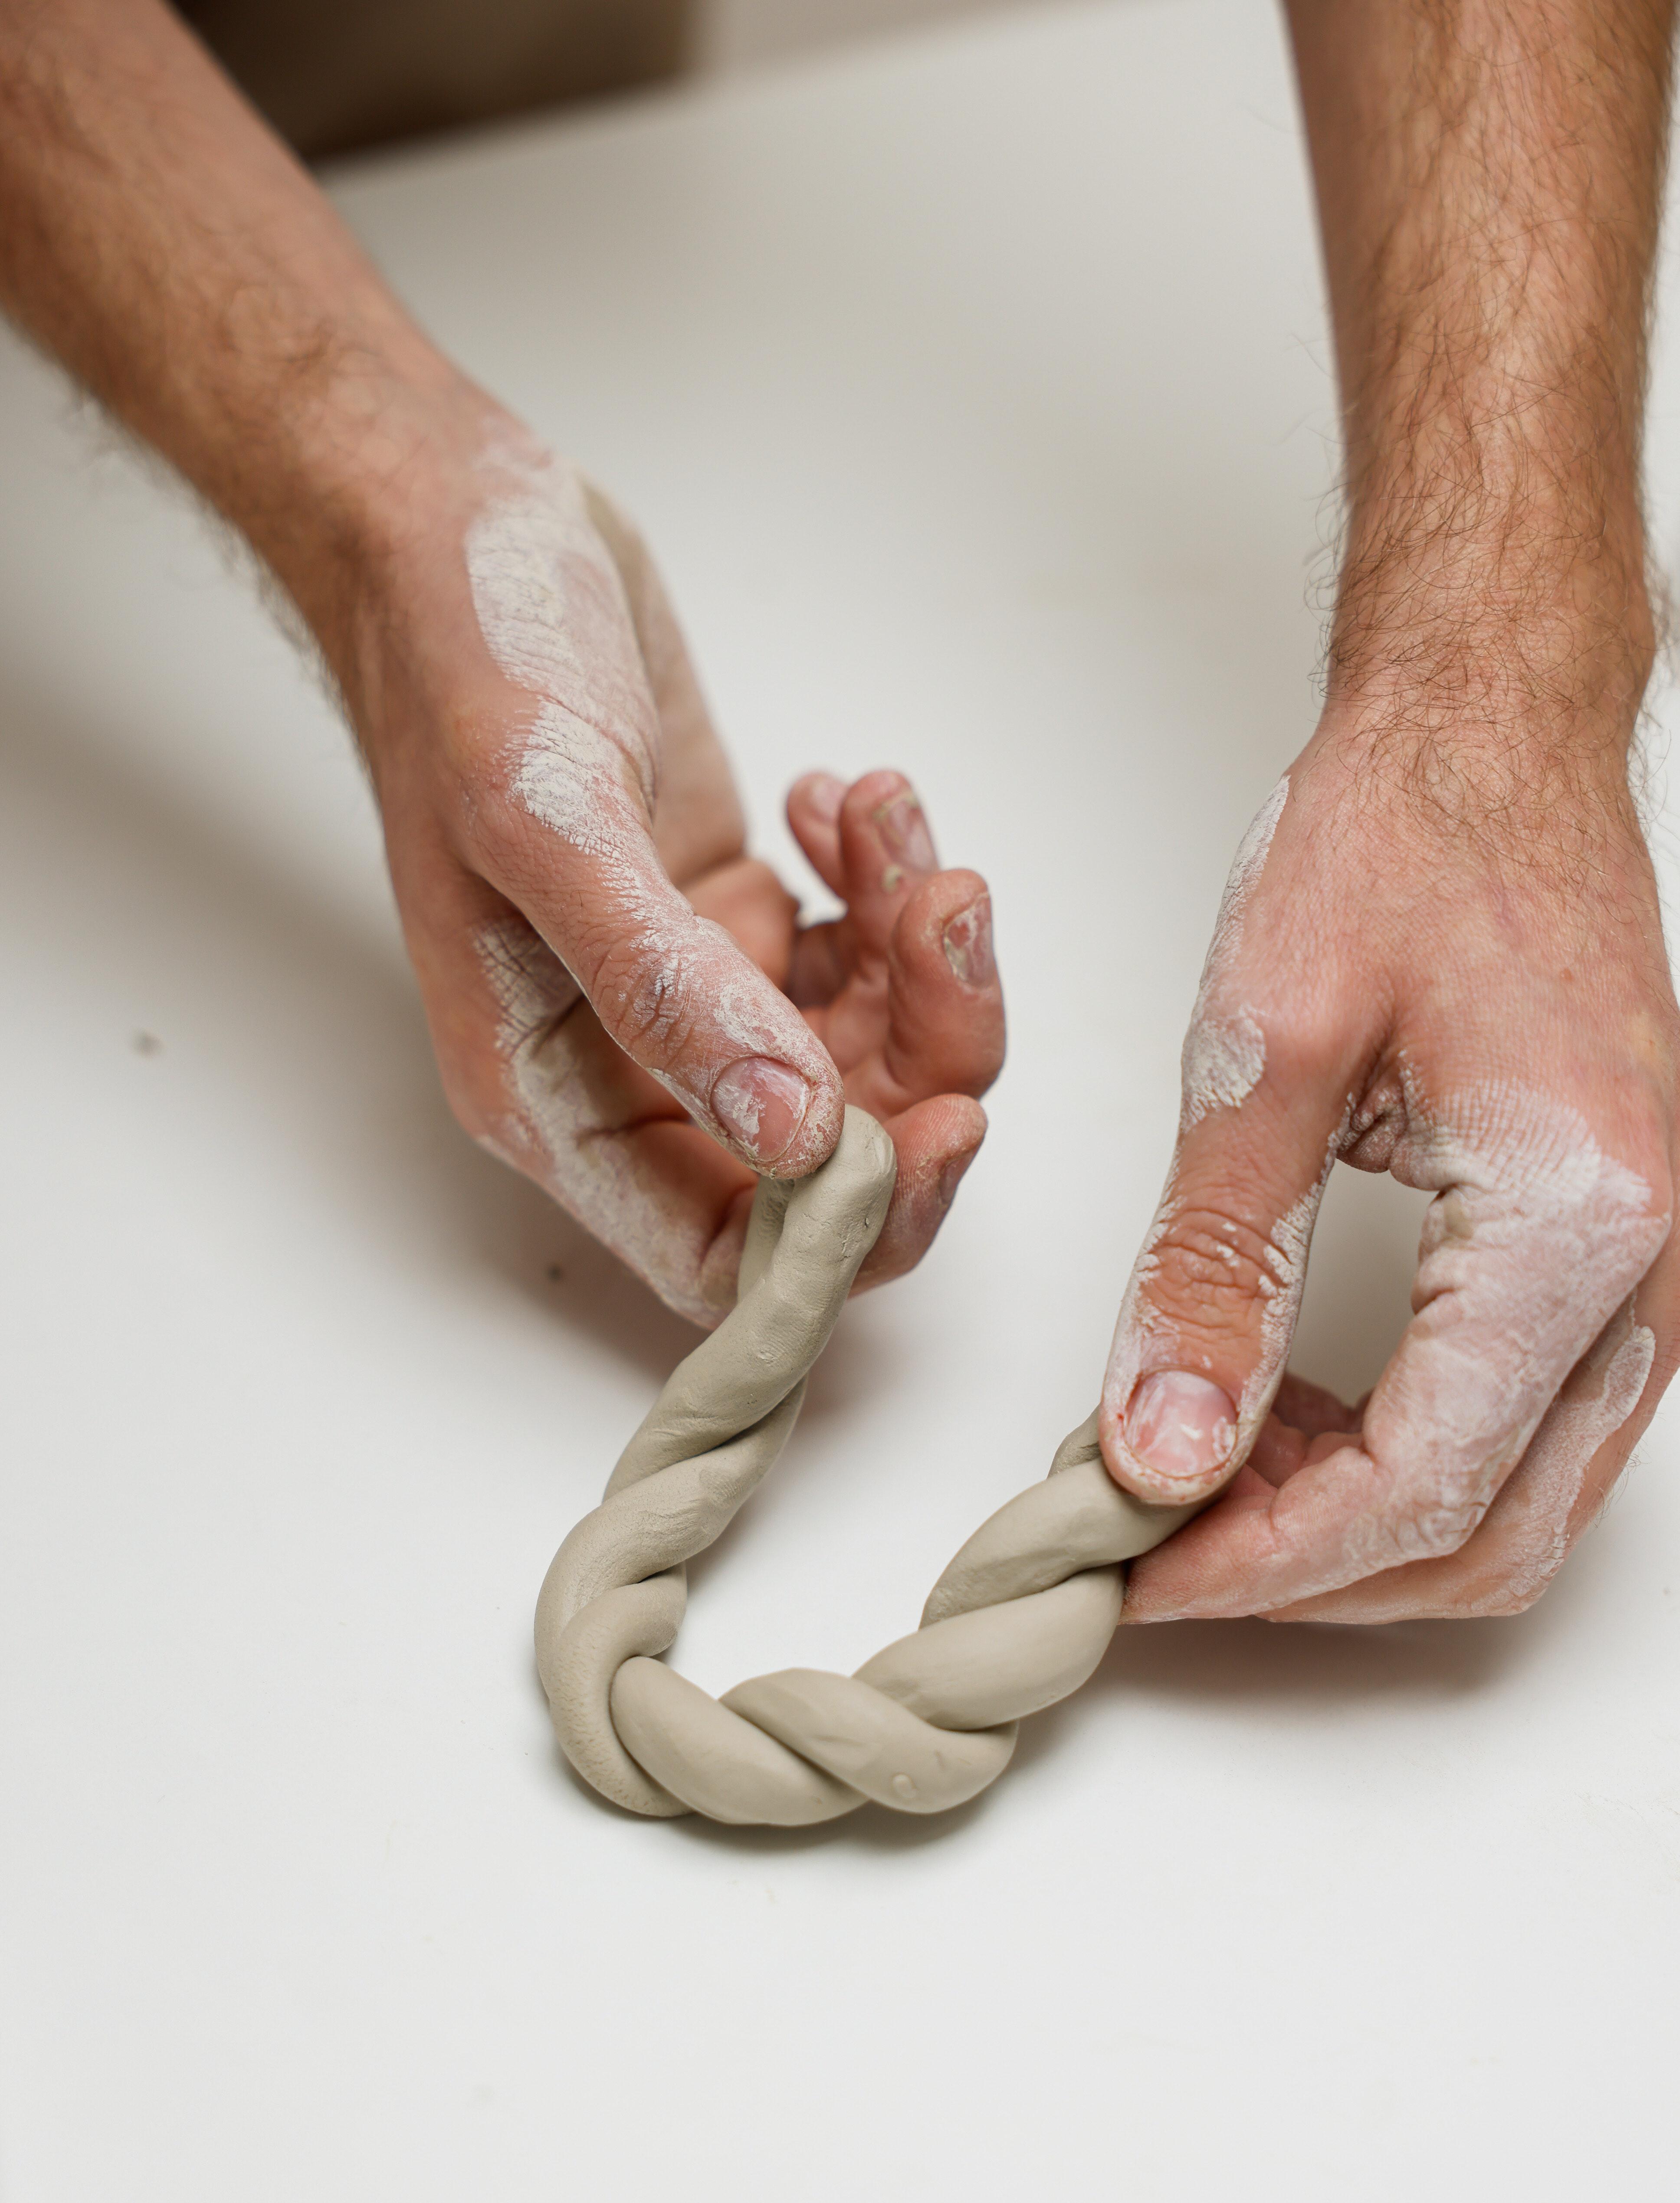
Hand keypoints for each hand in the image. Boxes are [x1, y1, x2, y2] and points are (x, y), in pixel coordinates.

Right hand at [339, 420, 1002, 1322]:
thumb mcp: (550, 824)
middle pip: (830, 1159)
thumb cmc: (465, 661)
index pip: (729, 1254)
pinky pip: (858, 959)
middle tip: (947, 915)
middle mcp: (630, 1071)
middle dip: (923, 1055)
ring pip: (867, 1054)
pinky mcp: (732, 918)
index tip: (947, 1122)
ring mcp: (690, 995)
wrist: (455, 522)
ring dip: (916, 949)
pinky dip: (880, 885)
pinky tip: (838, 801)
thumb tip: (795, 1136)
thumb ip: (667, 992)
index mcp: (558, 1098)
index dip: (856, 1223)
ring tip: (890, 822)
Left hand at [1099, 717, 1677, 1619]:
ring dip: (1358, 1528)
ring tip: (1201, 1479)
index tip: (1136, 1575)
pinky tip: (1287, 1417)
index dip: (1265, 1563)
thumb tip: (1160, 1451)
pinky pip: (1529, 1424)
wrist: (1488, 738)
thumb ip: (1214, 1271)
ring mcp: (1654, 1268)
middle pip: (1488, 1534)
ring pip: (1517, 1500)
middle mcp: (1653, 1270)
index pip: (1421, 1489)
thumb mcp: (1266, 1055)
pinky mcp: (1620, 1249)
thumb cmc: (1397, 845)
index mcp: (1580, 1224)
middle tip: (1156, 1547)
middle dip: (1311, 1575)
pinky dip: (1408, 1459)